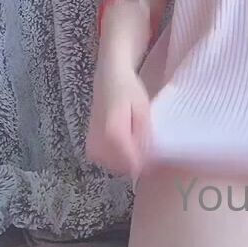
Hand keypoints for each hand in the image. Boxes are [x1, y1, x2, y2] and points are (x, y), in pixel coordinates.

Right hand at [85, 60, 151, 179]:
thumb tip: (147, 159)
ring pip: (116, 167)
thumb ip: (143, 136)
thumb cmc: (128, 90)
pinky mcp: (90, 148)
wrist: (109, 78)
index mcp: (112, 135)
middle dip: (137, 161)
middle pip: (124, 168)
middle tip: (147, 146)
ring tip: (137, 141)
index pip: (132, 164)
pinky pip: (108, 162)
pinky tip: (126, 142)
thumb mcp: (143, 109)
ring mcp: (92, 148)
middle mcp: (98, 144)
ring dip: (128, 160)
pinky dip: (118, 157)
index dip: (146, 164)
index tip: (156, 157)